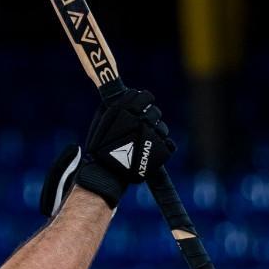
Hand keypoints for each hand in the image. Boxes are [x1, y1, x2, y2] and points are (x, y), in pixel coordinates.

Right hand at [39, 87, 175, 214]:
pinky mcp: (161, 151)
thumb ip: (117, 106)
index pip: (146, 96)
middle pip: (155, 111)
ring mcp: (153, 135)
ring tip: (143, 142)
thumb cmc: (100, 148)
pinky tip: (150, 151)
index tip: (141, 106)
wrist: (105, 173)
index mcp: (128, 110)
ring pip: (163, 128)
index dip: (144, 100)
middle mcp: (142, 120)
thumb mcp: (102, 121)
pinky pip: (169, 144)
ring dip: (155, 133)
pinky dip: (162, 147)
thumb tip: (130, 95)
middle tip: (141, 126)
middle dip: (149, 117)